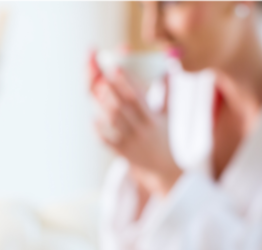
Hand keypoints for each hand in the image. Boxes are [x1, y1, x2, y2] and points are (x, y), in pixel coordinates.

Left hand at [88, 51, 181, 196]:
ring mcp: (132, 142)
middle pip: (123, 107)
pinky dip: (99, 131)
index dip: (126, 81)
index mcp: (153, 119)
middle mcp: (142, 130)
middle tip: (100, 76)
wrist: (166, 170)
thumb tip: (169, 68)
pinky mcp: (123, 153)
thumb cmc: (165, 137)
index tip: (116, 67)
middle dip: (111, 90)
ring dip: (103, 107)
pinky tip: (93, 120)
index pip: (138, 97)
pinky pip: (108, 141)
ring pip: (114, 122)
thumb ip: (167, 91)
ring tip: (96, 92)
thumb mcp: (167, 115)